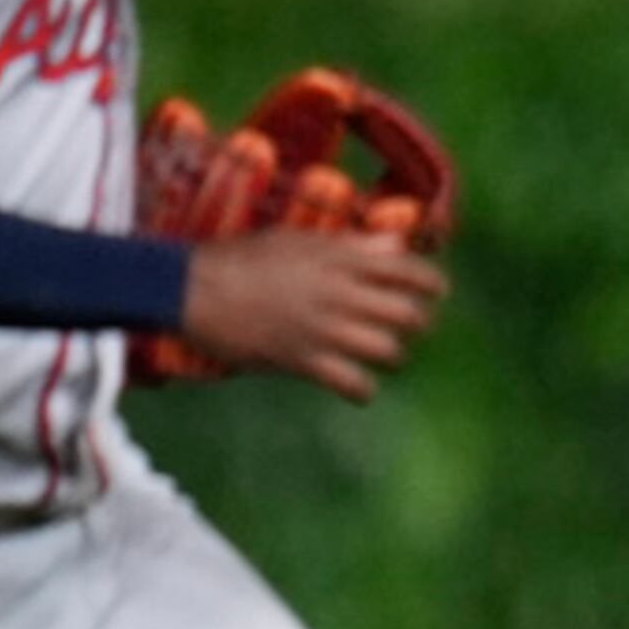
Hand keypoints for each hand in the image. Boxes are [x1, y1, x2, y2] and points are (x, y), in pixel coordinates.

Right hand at [178, 228, 445, 402]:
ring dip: (393, 356)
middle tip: (409, 326)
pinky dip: (363, 390)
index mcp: (341, 258)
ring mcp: (324, 328)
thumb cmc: (243, 257)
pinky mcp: (304, 360)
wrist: (192, 287)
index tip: (437, 292)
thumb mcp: (299, 238)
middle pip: (409, 314)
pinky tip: (358, 387)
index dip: (432, 283)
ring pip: (389, 350)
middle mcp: (340, 292)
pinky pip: (354, 384)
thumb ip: (353, 243)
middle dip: (417, 323)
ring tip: (384, 355)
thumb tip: (397, 243)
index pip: (409, 270)